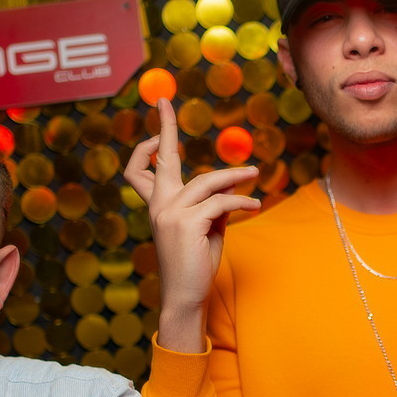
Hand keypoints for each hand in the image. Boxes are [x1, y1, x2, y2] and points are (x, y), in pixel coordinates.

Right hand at [123, 99, 260, 343]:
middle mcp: (159, 205)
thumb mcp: (204, 229)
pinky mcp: (188, 223)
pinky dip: (240, 201)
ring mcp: (170, 213)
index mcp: (157, 205)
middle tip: (163, 100)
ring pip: (208, 182)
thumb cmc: (195, 265)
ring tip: (255, 174)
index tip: (157, 122)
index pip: (141, 168)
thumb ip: (211, 205)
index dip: (147, 146)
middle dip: (164, 127)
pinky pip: (221, 203)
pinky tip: (253, 205)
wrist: (187, 296)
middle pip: (161, 159)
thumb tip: (229, 186)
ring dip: (235, 177)